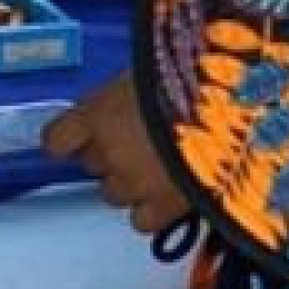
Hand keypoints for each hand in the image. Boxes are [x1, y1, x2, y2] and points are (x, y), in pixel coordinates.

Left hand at [45, 76, 188, 234]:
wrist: (231, 112)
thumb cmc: (191, 75)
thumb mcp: (149, 68)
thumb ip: (129, 91)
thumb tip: (130, 95)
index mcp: (96, 114)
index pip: (57, 139)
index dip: (68, 139)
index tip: (77, 137)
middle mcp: (107, 153)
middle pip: (91, 164)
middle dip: (110, 154)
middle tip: (139, 139)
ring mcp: (133, 184)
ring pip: (114, 194)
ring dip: (130, 181)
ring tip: (161, 164)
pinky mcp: (163, 208)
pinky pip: (141, 219)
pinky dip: (152, 209)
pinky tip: (170, 193)